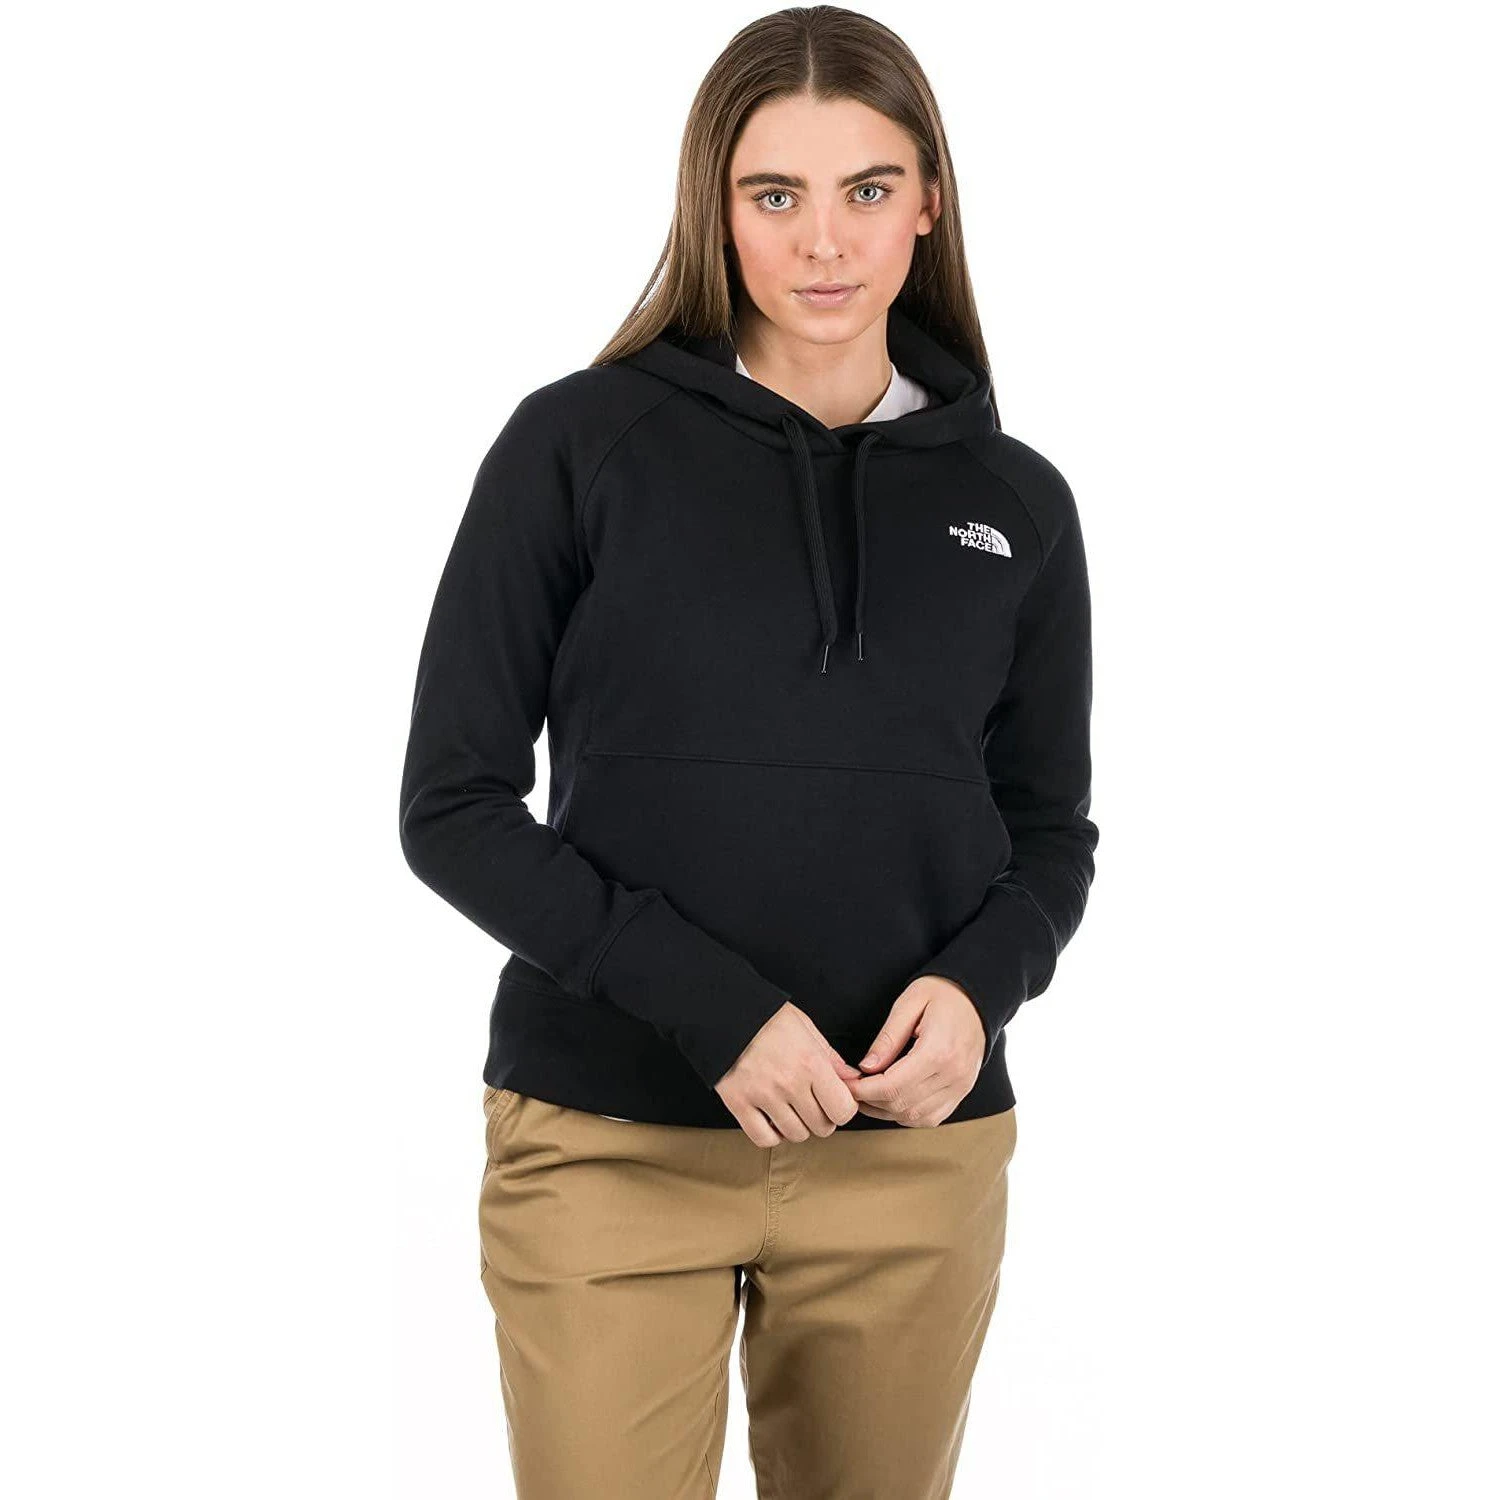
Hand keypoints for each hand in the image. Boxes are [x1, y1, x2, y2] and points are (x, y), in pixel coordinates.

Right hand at [714, 1001, 863, 1145]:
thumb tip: (852, 1079)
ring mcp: (763, 1096)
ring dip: (798, 1126)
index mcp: (811, 1062)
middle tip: (813, 1104)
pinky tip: (772, 1120)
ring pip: (795, 1135)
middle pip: (821, 1127)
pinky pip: (764, 1138)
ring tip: (792, 1109)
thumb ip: (830, 1057)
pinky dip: (772, 1135)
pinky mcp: (738, 1103)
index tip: (835, 1101)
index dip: (843, 1108)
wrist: (724, 1012)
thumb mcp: (805, 1027)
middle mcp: (789, 1083)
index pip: (843, 1109)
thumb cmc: (767, 1017)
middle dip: (823, 1119)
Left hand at [846, 976, 984, 1126]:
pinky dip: (907, 1115)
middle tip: (850, 1087)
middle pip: (901, 1105)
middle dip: (869, 1101)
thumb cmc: (943, 993)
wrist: (979, 997)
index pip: (892, 1086)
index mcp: (939, 1051)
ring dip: (885, 1112)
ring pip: (915, 1117)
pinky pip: (931, 1118)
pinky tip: (891, 1101)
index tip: (845, 1082)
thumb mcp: (909, 1003)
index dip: (862, 1090)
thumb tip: (865, 1067)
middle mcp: (953, 1075)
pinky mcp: (962, 1092)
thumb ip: (888, 1038)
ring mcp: (960, 1087)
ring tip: (866, 1094)